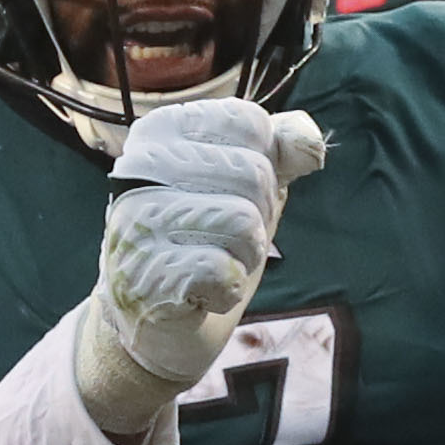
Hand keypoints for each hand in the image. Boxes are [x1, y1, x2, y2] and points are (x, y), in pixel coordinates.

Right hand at [76, 102, 332, 444]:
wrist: (153, 321)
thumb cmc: (202, 243)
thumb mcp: (245, 188)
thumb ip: (279, 153)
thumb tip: (310, 142)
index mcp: (162, 130)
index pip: (250, 123)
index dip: (265, 169)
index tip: (231, 197)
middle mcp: (138, 167)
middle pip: (252, 174)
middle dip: (258, 219)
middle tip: (223, 241)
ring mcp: (135, 220)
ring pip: (243, 222)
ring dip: (244, 257)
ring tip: (212, 266)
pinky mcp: (142, 273)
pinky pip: (223, 270)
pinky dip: (227, 291)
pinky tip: (200, 294)